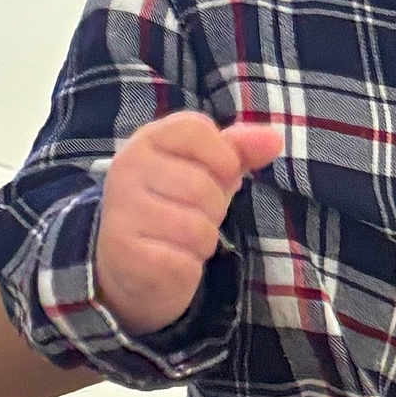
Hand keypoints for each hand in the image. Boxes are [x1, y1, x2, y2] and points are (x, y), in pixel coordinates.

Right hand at [96, 113, 281, 335]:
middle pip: (205, 186)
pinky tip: (168, 261)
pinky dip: (187, 267)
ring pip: (199, 228)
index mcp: (146, 141)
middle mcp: (126, 170)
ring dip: (201, 242)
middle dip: (213, 210)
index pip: (197, 129)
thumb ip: (238, 151)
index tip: (210, 175)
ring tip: (178, 240)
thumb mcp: (206, 172)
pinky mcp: (127, 254)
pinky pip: (186, 261)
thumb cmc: (174, 208)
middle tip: (188, 216)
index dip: (222, 158)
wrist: (128, 266)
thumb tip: (274, 139)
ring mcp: (122, 212)